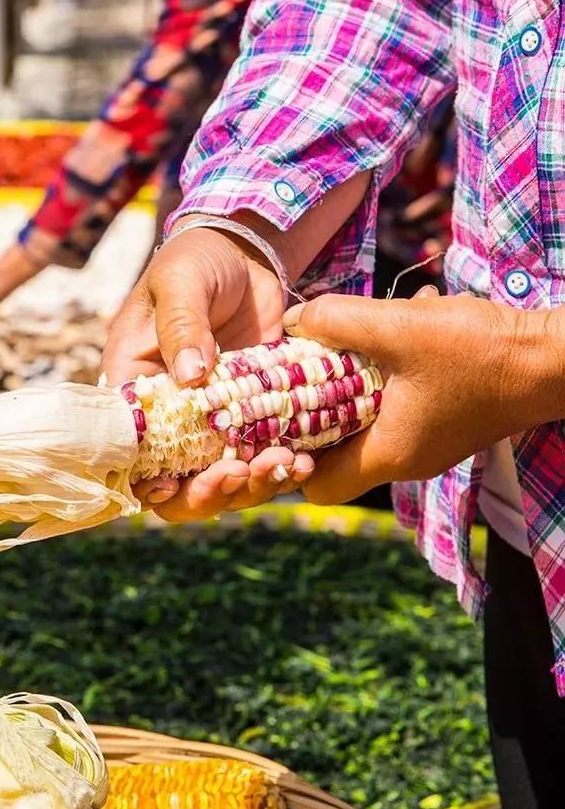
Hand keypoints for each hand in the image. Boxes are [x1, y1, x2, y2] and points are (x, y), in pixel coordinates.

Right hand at [102, 222, 313, 521]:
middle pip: (174, 482)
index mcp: (135, 383)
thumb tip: (190, 376)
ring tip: (281, 465)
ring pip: (221, 480)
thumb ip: (182, 325)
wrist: (244, 252)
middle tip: (241, 474)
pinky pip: (259, 457)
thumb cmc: (197, 260)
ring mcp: (212, 420)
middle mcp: (169, 413)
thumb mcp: (181, 282)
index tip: (174, 483)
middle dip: (205, 492)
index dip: (144, 478)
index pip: (128, 450)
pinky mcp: (252, 416)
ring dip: (249, 486)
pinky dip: (278, 467)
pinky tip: (300, 461)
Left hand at [286, 287, 552, 503]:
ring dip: (345, 387)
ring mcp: (423, 443)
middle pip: (333, 455)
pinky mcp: (439, 421)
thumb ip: (335, 320)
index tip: (271, 414)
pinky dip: (378, 378)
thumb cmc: (477, 350)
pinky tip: (386, 334)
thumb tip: (293, 322)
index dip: (286, 457)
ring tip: (340, 344)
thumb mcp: (396, 326)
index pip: (315, 487)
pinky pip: (390, 407)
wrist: (550, 358)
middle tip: (295, 373)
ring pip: (362, 425)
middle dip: (310, 415)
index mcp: (388, 455)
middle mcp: (403, 460)